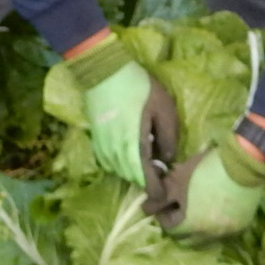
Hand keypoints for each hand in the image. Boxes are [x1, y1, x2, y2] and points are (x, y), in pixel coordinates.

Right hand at [67, 34, 178, 185]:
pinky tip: (129, 150)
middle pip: (132, 178)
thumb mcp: (163, 109)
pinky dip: (121, 163)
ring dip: (133, 171)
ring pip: (120, 170)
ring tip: (146, 158)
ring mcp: (103, 147)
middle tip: (160, 169)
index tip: (165, 193)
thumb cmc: (138, 88)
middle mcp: (116, 153)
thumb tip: (168, 159)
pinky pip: (109, 161)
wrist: (104, 71)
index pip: (145, 181)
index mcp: (134, 147)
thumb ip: (168, 137)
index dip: (156, 191)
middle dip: (146, 179)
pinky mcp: (96, 139)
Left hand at [142, 140, 264, 241]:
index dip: (163, 216)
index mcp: (191, 224)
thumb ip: (159, 197)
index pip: (170, 229)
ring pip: (206, 239)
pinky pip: (222, 233)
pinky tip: (212, 212)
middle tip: (178, 210)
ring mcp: (227, 232)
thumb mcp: (176, 180)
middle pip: (187, 239)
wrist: (241, 164)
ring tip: (195, 212)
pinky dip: (214, 227)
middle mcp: (209, 235)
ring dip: (197, 229)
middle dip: (179, 227)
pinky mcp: (241, 226)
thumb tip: (145, 209)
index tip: (165, 205)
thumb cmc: (204, 171)